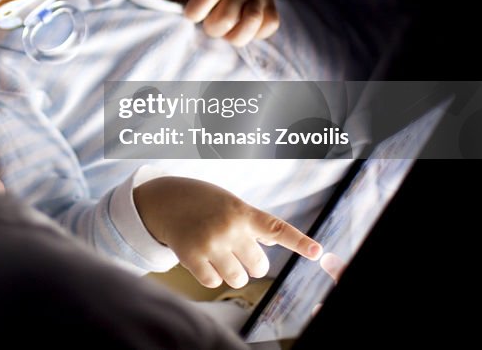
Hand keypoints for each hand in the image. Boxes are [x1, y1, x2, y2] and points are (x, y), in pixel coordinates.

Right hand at [133, 177, 321, 288]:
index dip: (299, 241)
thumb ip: (252, 222)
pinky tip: (203, 259)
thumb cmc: (203, 201)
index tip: (317, 251)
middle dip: (251, 263)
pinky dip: (211, 276)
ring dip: (231, 272)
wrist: (164, 199)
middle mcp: (229, 228)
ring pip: (237, 279)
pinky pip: (213, 282)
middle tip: (236, 250)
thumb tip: (272, 244)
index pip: (276, 228)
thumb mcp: (230, 203)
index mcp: (242, 212)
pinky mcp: (191, 256)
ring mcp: (210, 243)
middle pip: (259, 266)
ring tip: (219, 255)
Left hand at [158, 0, 279, 45]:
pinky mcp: (272, 5)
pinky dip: (258, 33)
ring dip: (236, 35)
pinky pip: (270, 25)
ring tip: (229, 30)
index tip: (192, 12)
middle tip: (211, 21)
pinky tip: (246, 28)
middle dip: (213, 27)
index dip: (193, 12)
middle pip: (225, 19)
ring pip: (251, 24)